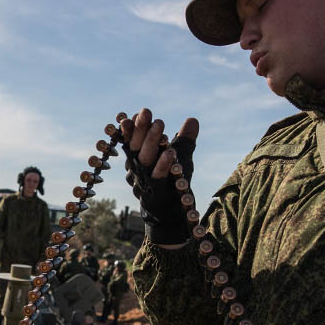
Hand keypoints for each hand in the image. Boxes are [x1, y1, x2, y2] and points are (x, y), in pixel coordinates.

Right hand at [116, 108, 198, 244]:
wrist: (169, 214)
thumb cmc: (172, 182)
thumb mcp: (180, 157)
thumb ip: (184, 139)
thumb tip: (193, 120)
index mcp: (137, 158)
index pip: (131, 139)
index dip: (132, 126)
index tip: (136, 113)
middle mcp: (136, 169)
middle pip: (136, 145)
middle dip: (141, 127)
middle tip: (147, 111)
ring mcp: (144, 180)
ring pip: (145, 158)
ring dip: (151, 140)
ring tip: (160, 124)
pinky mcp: (155, 192)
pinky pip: (157, 176)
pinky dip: (162, 164)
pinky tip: (170, 152)